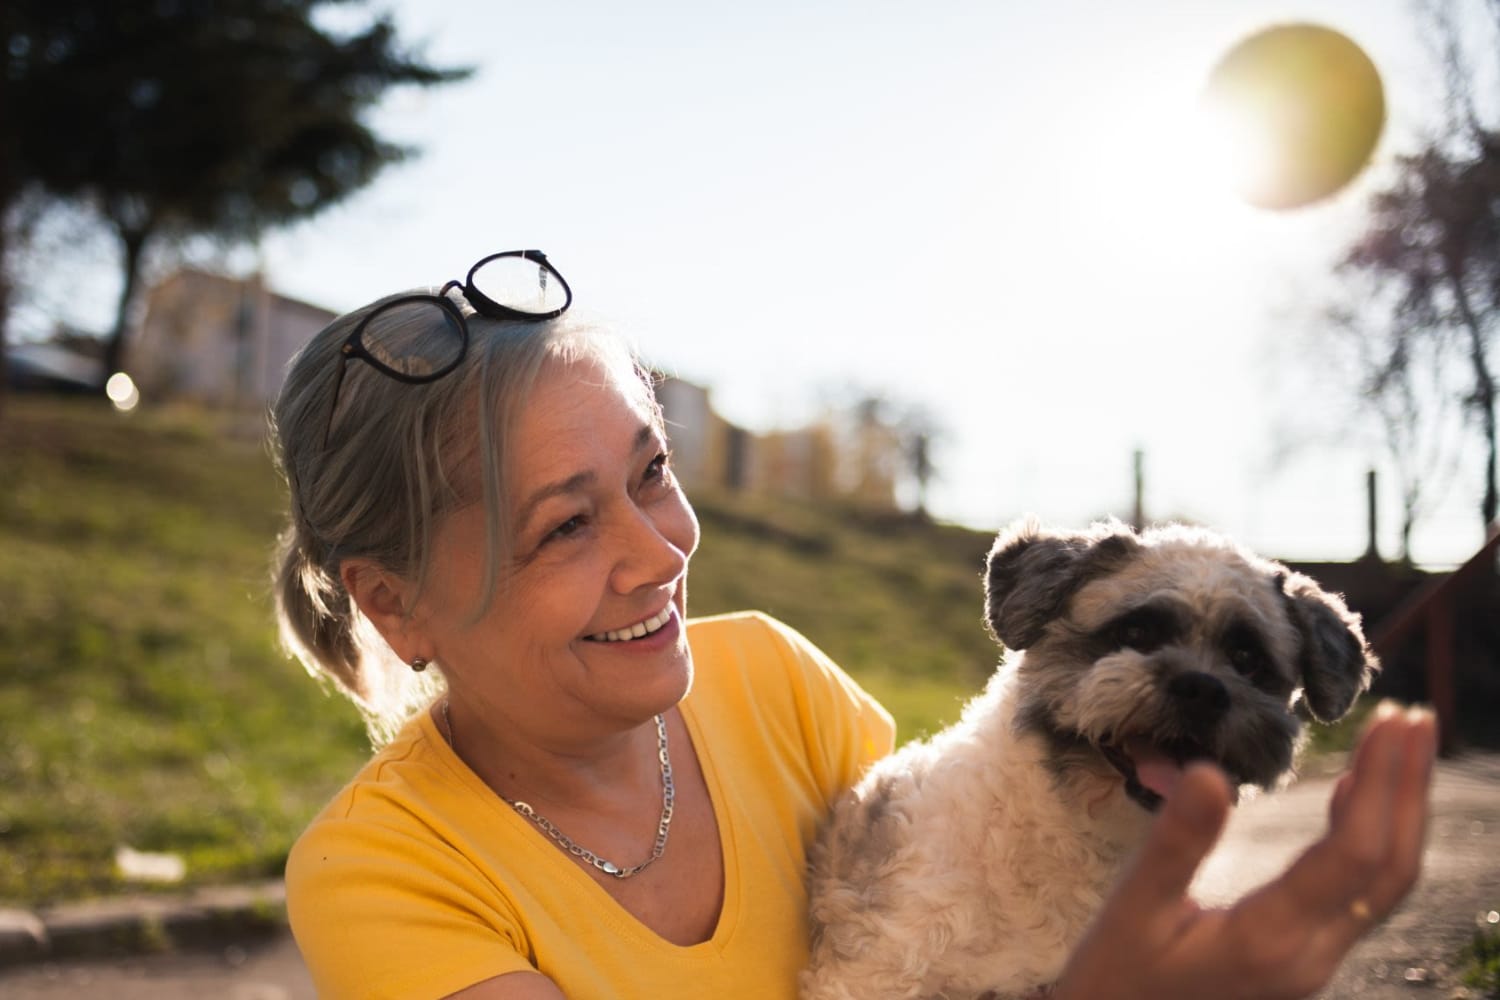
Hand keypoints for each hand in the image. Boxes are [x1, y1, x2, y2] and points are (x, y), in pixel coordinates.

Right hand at [1052, 702, 1436, 999]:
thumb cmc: (1117, 974)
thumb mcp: (1134, 906)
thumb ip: (1176, 843)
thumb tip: (1211, 773)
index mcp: (1270, 940)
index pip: (1353, 854)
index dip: (1381, 783)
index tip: (1388, 719)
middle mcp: (1309, 955)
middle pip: (1390, 869)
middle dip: (1409, 789)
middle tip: (1414, 717)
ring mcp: (1314, 961)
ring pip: (1385, 884)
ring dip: (1403, 812)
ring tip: (1403, 746)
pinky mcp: (1306, 956)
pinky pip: (1362, 893)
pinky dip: (1374, 837)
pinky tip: (1356, 797)